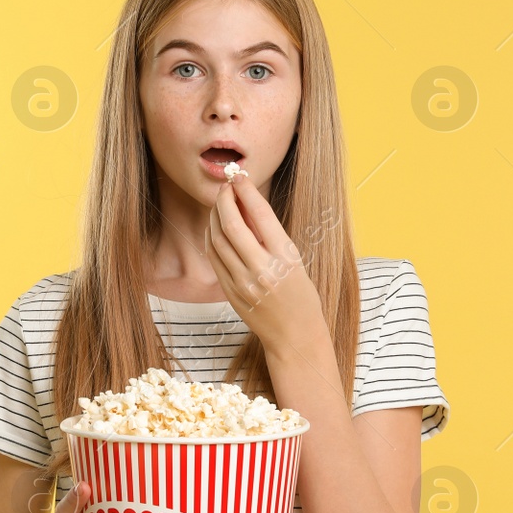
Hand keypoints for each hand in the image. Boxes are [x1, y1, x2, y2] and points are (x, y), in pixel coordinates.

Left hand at [205, 179, 327, 353]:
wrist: (295, 336)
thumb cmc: (301, 296)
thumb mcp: (294, 260)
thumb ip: (270, 235)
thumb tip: (246, 203)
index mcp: (286, 258)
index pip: (261, 215)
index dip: (246, 191)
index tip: (239, 176)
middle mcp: (262, 270)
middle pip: (233, 225)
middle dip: (225, 200)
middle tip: (224, 187)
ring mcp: (243, 283)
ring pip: (218, 240)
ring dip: (215, 216)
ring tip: (219, 204)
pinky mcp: (230, 293)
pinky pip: (214, 258)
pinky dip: (211, 238)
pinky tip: (215, 227)